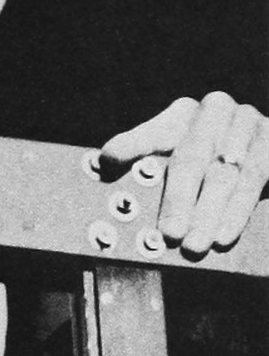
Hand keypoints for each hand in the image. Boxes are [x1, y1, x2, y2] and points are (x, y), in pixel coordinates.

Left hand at [100, 93, 268, 255]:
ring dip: (209, 214)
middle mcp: (215, 110)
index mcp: (184, 113)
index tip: (108, 161)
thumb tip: (103, 163)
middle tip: (170, 233)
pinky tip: (225, 235)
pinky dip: (238, 212)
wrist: (258, 155)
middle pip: (192, 157)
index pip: (154, 132)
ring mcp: (247, 123)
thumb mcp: (174, 155)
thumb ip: (141, 155)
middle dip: (180, 200)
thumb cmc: (209, 159)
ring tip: (195, 245)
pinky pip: (256, 178)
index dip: (131, 145)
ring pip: (226, 174)